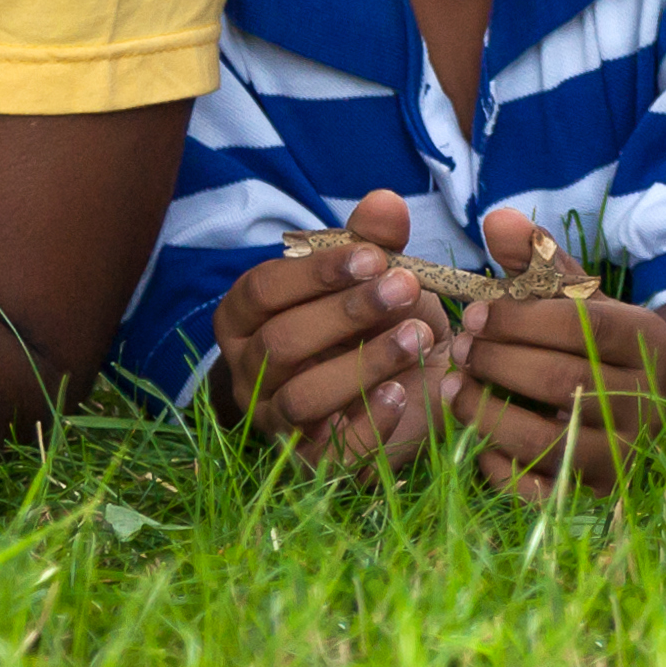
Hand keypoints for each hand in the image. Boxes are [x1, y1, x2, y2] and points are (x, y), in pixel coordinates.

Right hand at [203, 189, 454, 470]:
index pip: (261, 291)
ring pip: (301, 397)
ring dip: (363, 363)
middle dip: (345, 314)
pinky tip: (403, 393)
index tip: (374, 256)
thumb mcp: (382, 278)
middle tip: (406, 288)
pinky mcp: (312, 464)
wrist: (414, 388)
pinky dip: (367, 422)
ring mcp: (275, 423)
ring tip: (417, 337)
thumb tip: (385, 202)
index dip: (315, 272)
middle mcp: (249, 373)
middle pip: (280, 343)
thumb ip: (376, 240)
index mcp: (248, 320)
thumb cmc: (381, 322)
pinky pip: (328, 453)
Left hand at [437, 210, 665, 498]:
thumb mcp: (576, 295)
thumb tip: (497, 220)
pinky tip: (478, 444)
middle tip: (457, 349)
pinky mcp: (600, 492)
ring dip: (490, 415)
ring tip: (452, 390)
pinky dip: (506, 472)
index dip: (518, 321)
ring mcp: (624, 452)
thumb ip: (536, 258)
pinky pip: (546, 492)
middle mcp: (643, 400)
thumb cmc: (597, 339)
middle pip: (562, 382)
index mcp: (642, 340)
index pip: (579, 327)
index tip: (472, 314)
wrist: (652, 402)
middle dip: (498, 363)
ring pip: (550, 442)